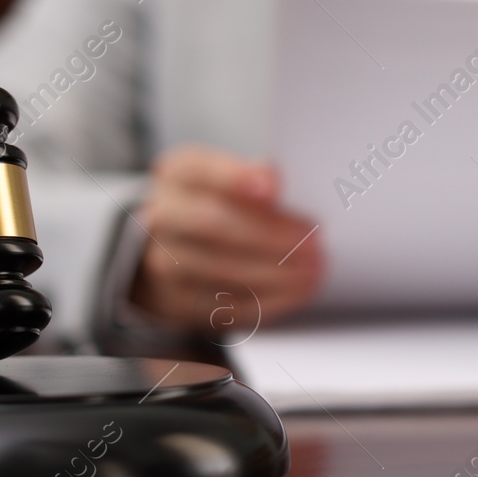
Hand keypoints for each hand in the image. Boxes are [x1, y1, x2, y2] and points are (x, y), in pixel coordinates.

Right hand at [131, 146, 323, 332]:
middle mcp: (163, 216)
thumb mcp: (227, 176)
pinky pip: (224, 305)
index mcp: (180, 174)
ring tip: (313, 269)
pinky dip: (267, 300)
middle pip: (213, 225)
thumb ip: (252, 176)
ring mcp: (164, 262)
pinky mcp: (178, 302)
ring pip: (219, 269)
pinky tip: (297, 291)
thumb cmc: (217, 201)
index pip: (203, 171)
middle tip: (313, 241)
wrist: (173, 244)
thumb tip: (276, 184)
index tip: (275, 187)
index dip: (236, 178)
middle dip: (269, 234)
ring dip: (275, 272)